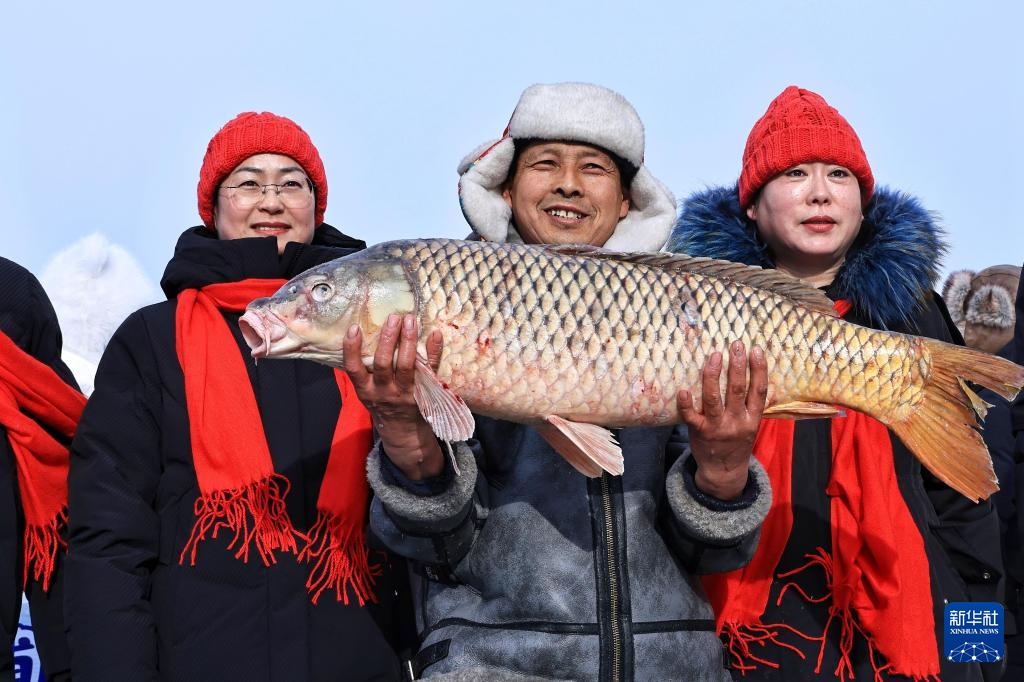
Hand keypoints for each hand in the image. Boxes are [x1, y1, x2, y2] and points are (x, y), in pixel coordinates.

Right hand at [343, 312, 444, 479]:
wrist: (403, 433)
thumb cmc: (382, 404)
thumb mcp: (366, 391)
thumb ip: (364, 368)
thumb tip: (362, 331)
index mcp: (366, 390)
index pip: (354, 369)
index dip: (352, 349)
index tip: (354, 328)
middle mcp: (384, 392)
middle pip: (384, 364)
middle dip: (388, 339)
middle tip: (393, 317)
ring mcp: (406, 393)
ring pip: (407, 366)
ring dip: (409, 341)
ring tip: (411, 320)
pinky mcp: (424, 393)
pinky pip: (430, 370)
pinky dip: (434, 352)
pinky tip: (436, 335)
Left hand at [677, 341, 767, 499]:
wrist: (724, 471)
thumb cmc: (737, 441)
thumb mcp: (751, 425)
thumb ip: (750, 404)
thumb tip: (750, 371)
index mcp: (753, 419)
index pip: (759, 390)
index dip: (759, 369)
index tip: (756, 350)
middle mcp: (737, 422)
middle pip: (738, 390)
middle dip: (737, 365)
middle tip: (735, 344)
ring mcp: (718, 427)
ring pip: (714, 398)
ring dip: (714, 375)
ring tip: (714, 355)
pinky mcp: (699, 432)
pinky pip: (691, 416)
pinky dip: (686, 403)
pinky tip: (683, 390)